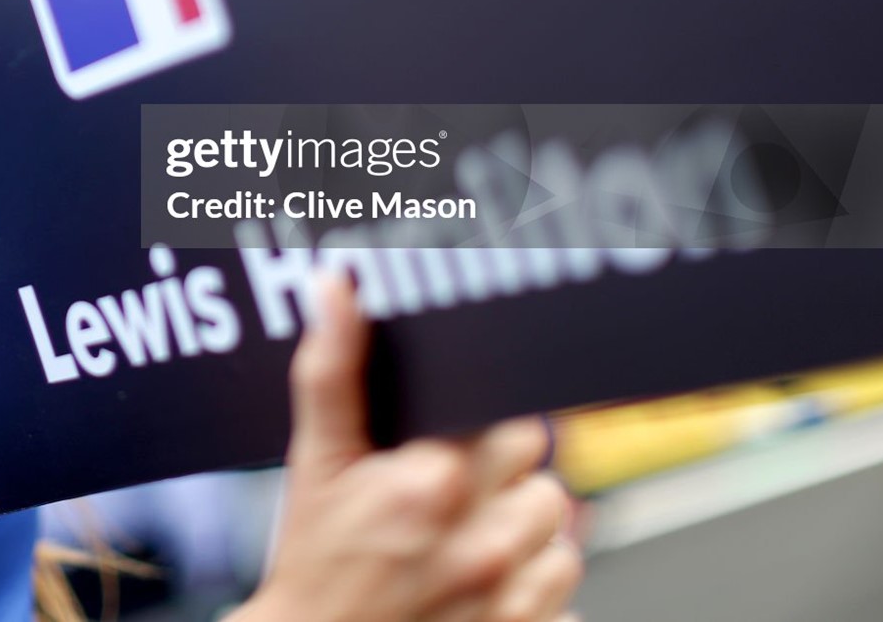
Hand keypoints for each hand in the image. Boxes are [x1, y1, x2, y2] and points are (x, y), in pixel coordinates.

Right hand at [242, 274, 581, 621]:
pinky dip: (533, 597)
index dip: (487, 436)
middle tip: (452, 499)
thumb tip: (336, 292)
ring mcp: (507, 601)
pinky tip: (480, 591)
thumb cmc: (316, 563)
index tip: (453, 450)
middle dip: (506, 486)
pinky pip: (566, 602)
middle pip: (546, 482)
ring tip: (466, 546)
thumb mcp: (315, 463)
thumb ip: (332, 372)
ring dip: (525, 542)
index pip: (516, 426)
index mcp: (434, 484)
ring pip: (564, 542)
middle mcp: (481, 544)